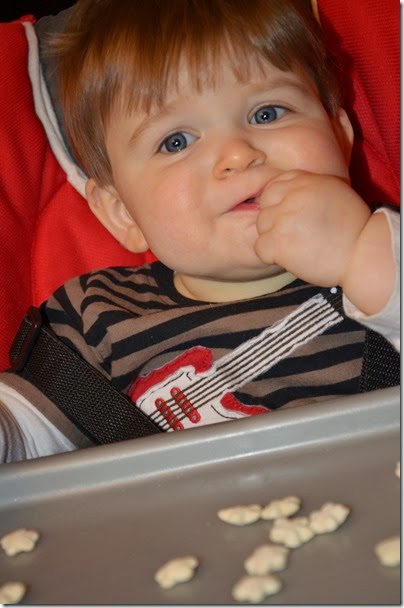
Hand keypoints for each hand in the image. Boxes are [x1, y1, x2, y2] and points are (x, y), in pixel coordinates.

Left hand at [255, 170, 370, 288]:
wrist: (362, 254)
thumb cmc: (352, 228)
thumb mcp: (333, 193)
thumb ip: (307, 188)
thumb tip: (285, 194)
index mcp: (306, 181)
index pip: (273, 186)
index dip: (277, 203)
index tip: (288, 216)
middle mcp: (293, 196)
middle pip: (264, 206)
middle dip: (274, 221)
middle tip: (293, 235)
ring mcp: (284, 218)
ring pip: (261, 227)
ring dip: (273, 239)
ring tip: (295, 246)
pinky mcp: (279, 242)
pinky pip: (260, 247)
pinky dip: (271, 256)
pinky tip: (289, 257)